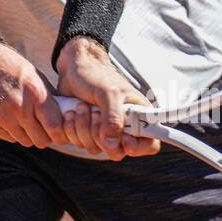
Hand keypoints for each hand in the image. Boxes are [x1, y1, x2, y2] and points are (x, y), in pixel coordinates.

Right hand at [0, 40, 69, 149]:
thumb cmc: (8, 65)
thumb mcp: (33, 75)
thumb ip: (49, 97)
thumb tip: (66, 117)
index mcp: (34, 93)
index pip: (54, 127)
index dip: (58, 132)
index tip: (57, 130)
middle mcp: (18, 107)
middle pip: (40, 140)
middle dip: (43, 135)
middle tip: (41, 127)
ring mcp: (0, 117)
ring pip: (23, 141)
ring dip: (26, 134)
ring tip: (23, 119)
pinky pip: (7, 137)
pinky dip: (10, 131)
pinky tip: (7, 115)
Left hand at [55, 36, 159, 161]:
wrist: (73, 69)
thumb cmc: (96, 76)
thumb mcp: (109, 93)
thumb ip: (113, 118)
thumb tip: (112, 145)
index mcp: (138, 116)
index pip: (149, 143)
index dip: (137, 147)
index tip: (124, 140)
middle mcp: (123, 126)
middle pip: (118, 151)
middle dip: (101, 135)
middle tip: (96, 114)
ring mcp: (104, 131)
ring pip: (96, 148)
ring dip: (84, 129)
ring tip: (82, 107)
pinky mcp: (87, 132)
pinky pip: (80, 143)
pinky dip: (72, 129)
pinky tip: (72, 113)